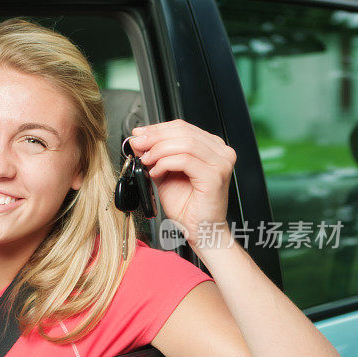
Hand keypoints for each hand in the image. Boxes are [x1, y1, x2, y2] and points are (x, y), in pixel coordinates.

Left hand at [127, 120, 235, 245]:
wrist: (200, 229)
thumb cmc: (187, 206)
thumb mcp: (165, 174)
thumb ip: (155, 156)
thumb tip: (139, 140)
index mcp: (211, 147)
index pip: (182, 127)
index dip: (157, 128)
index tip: (138, 133)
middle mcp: (220, 152)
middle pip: (183, 131)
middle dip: (154, 137)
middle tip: (137, 144)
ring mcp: (220, 163)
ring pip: (184, 143)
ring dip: (158, 150)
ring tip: (146, 161)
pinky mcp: (215, 176)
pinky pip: (184, 160)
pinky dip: (165, 163)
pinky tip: (156, 172)